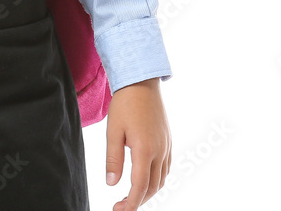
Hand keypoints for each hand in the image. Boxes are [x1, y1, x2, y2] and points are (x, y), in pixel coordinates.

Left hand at [104, 78, 171, 210]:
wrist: (142, 82)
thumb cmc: (125, 104)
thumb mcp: (113, 130)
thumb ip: (113, 159)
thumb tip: (111, 184)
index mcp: (144, 149)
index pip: (139, 186)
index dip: (130, 203)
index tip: (119, 210)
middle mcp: (159, 151)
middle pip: (152, 187)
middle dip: (138, 200)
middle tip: (121, 206)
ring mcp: (166, 146)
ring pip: (161, 180)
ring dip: (148, 192)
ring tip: (132, 196)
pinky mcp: (168, 141)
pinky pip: (166, 168)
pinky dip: (157, 180)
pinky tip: (146, 179)